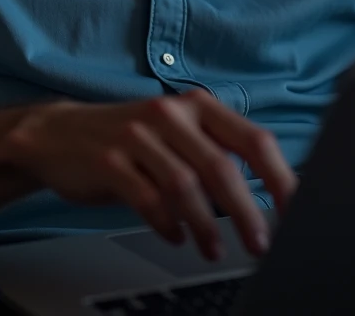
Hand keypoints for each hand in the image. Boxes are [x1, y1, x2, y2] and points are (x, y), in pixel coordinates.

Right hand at [5, 89, 296, 260]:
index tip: (294, 210)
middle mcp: (171, 113)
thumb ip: (218, 154)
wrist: (60, 134)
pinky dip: (167, 224)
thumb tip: (267, 195)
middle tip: (260, 244)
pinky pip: (147, 198)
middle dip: (246, 212)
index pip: (253, 139)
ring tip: (213, 249)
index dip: (279, 177)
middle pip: (221, 166)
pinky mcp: (110, 159)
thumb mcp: (179, 134)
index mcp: (198, 106)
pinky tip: (175, 237)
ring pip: (185, 184)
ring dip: (206, 225)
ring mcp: (138, 134)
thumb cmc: (132, 139)